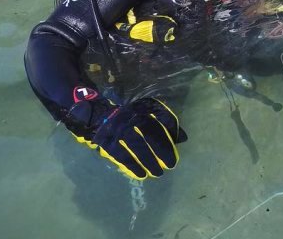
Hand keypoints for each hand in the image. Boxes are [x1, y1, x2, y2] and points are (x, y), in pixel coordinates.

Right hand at [66, 97, 186, 179]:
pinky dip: (132, 166)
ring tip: (158, 173)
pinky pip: (121, 155)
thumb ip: (165, 124)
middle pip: (149, 133)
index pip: (160, 116)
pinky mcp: (107, 142)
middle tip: (171, 164)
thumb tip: (184, 138)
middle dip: (161, 149)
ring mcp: (118, 130)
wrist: (98, 117)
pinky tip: (141, 174)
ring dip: (148, 160)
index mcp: (142, 109)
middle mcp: (131, 117)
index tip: (179, 141)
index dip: (170, 128)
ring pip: (136, 146)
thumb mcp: (146, 114)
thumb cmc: (130, 118)